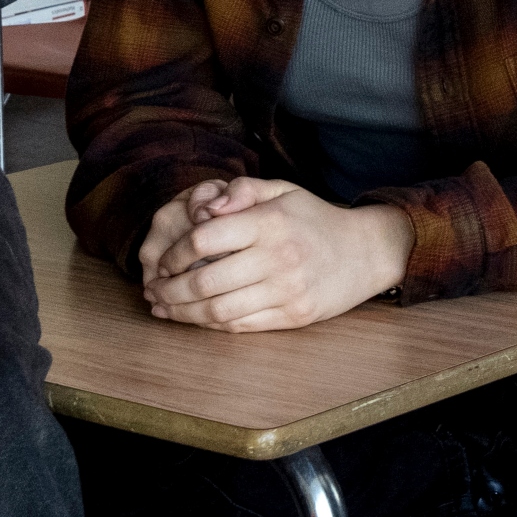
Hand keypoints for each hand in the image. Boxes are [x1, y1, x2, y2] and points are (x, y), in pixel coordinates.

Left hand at [140, 178, 412, 331]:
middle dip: (169, 289)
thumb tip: (206, 206)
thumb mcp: (283, 190)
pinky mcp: (293, 316)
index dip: (174, 252)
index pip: (204, 238)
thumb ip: (242, 190)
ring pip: (218, 310)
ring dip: (183, 313)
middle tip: (152, 290)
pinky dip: (210, 325)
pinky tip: (194, 319)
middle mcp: (278, 257)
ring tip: (164, 308)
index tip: (162, 260)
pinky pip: (241, 325)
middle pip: (205, 281)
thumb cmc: (314, 219)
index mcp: (270, 222)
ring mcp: (287, 290)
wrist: (365, 252)